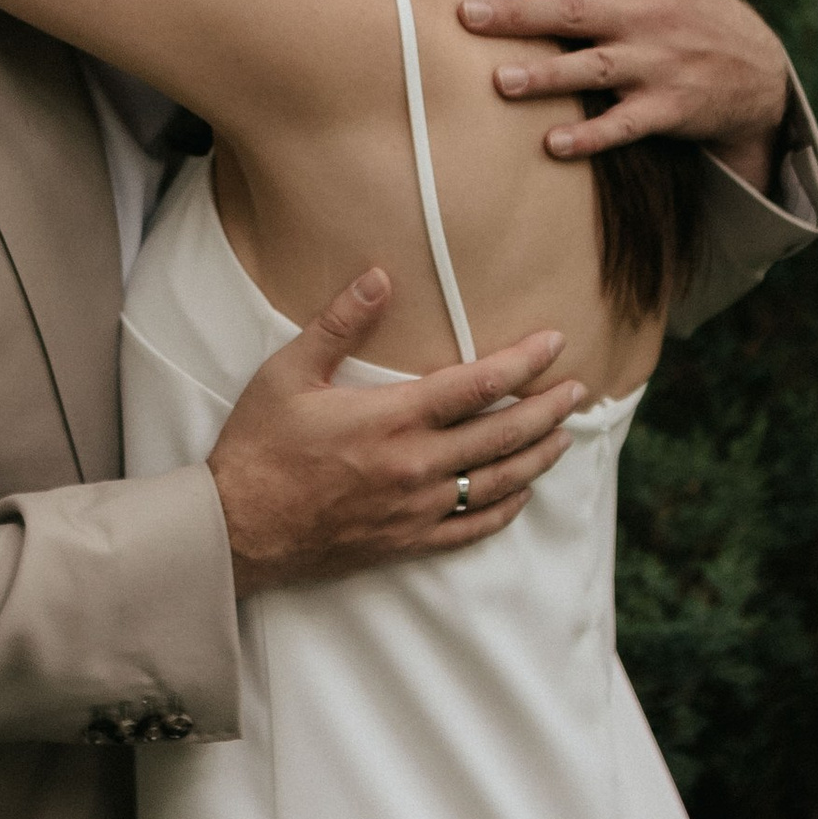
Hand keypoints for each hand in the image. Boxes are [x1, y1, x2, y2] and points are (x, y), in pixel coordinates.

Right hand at [207, 269, 583, 596]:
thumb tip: (379, 277)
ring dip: (538, 456)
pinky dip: (504, 509)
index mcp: (393, 418)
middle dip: (548, 409)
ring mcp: (416, 508)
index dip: (523, 361)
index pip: (478, 384)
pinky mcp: (408, 541)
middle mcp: (416, 465)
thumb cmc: (260, 447)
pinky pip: (472, 528)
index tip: (554, 342)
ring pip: (498, 482)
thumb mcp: (288, 373)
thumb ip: (338, 324)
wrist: (240, 529)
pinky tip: (520, 494)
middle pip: (503, 435)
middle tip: (578, 390)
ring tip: (564, 436)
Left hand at [453, 0, 786, 187]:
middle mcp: (643, 16)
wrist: (757, 68)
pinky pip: (625, 125)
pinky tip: (553, 144)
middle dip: (517, 12)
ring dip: (547, 76)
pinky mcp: (667, 109)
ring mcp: (656, 64)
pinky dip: (592, 135)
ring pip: (594, 68)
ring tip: (500, 81)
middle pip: (572, 10)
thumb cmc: (695, 3)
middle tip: (464, 16)